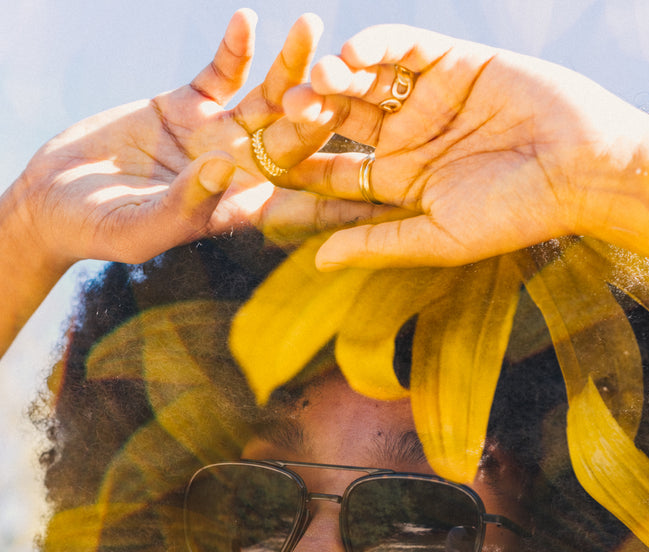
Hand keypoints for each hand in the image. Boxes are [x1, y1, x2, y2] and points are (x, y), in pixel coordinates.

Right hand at [9, 10, 369, 268]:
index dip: (343, 201)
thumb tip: (224, 169)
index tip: (387, 194)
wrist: (57, 197)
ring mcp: (216, 134)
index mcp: (239, 210)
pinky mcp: (188, 104)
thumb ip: (184, 204)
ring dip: (288, 65)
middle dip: (321, 111)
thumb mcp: (140, 226)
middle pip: (292, 139)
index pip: (301, 206)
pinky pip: (220, 71)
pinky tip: (247, 19)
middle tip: (350, 79)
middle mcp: (238, 171)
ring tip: (310, 27)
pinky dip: (233, 48)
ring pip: (265, 97)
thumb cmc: (99, 231)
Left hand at [282, 25, 648, 268]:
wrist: (580, 165)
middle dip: (307, 122)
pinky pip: (401, 47)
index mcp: (400, 183)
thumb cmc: (514, 213)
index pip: (336, 176)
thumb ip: (377, 243)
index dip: (300, 174)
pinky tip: (349, 57)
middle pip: (341, 126)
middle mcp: (407, 139)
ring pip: (364, 84)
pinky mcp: (450, 59)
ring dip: (333, 82)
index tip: (260, 176)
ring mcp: (426, 98)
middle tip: (273, 120)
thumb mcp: (437, 238)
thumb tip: (319, 262)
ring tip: (309, 87)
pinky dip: (373, 47)